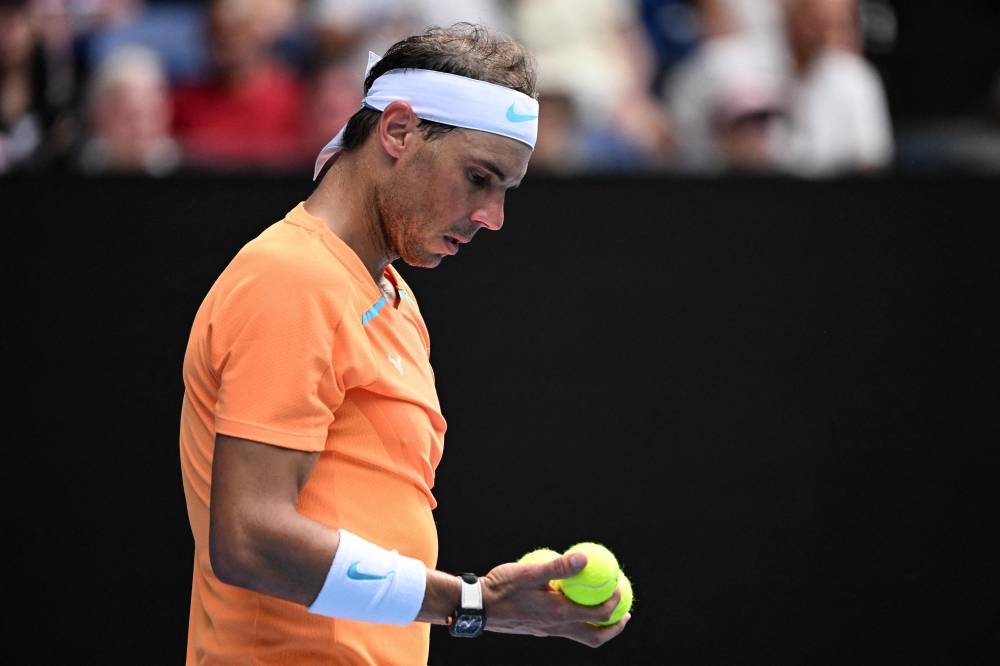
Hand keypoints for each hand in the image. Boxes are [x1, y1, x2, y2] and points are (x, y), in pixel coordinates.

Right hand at [479, 552, 630, 646]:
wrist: (476, 607)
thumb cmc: (500, 588)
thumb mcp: (529, 573)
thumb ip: (557, 567)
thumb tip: (584, 558)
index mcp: (558, 615)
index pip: (598, 615)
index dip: (615, 603)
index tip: (619, 586)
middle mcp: (555, 628)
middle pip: (594, 637)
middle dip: (613, 627)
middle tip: (625, 614)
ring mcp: (546, 630)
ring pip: (580, 634)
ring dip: (596, 625)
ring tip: (603, 608)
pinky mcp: (537, 628)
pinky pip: (565, 627)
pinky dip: (577, 618)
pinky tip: (570, 599)